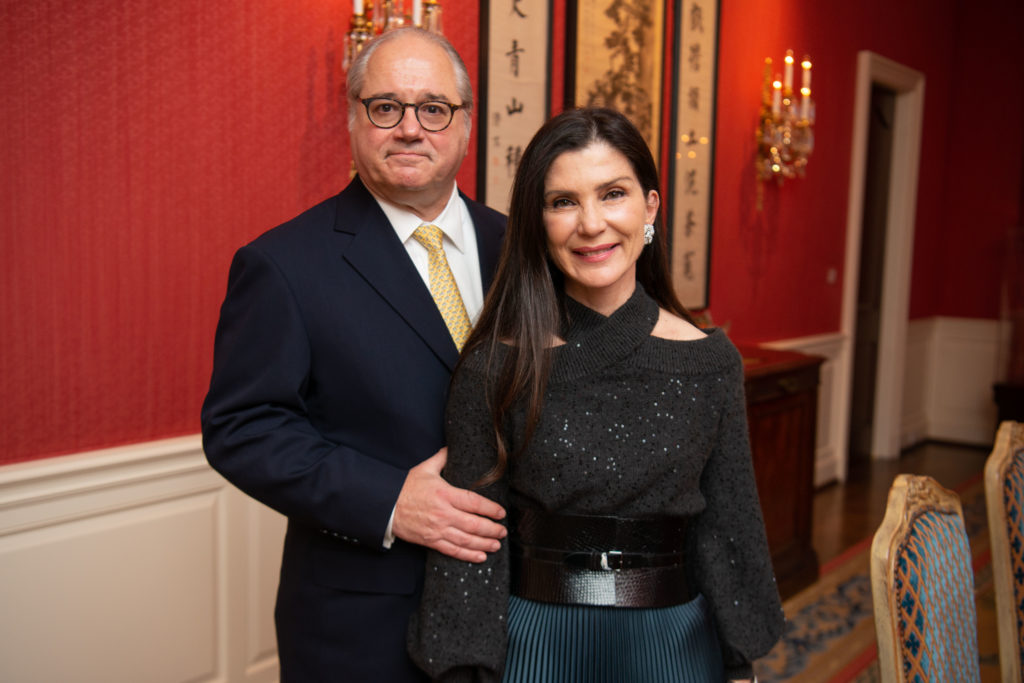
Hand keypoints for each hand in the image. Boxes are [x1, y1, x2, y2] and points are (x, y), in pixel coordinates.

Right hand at [392, 448, 506, 561]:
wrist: (385, 505)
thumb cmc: (405, 487)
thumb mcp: (424, 469)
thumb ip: (441, 458)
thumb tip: (452, 447)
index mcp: (445, 494)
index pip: (474, 502)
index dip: (490, 509)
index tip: (501, 513)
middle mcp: (443, 513)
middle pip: (474, 524)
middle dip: (492, 529)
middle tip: (503, 531)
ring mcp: (437, 529)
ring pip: (466, 540)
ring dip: (484, 544)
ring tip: (496, 545)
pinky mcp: (430, 540)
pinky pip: (452, 550)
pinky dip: (468, 555)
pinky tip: (480, 556)